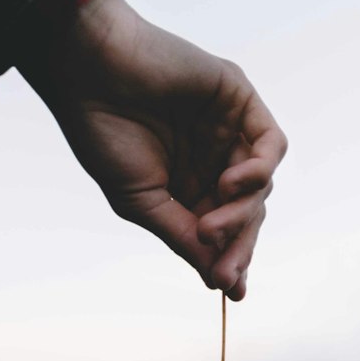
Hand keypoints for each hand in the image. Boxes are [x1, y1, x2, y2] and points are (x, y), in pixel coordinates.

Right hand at [17, 0, 286, 300]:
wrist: (89, 71)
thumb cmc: (104, 134)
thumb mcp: (144, 204)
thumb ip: (184, 238)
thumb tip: (219, 282)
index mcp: (189, 187)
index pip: (225, 232)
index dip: (232, 260)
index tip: (231, 290)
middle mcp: (213, 160)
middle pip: (249, 215)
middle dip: (239, 246)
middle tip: (225, 272)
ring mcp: (229, 131)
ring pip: (261, 188)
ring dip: (241, 215)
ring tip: (209, 225)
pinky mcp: (240, 100)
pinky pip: (270, 146)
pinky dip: (257, 172)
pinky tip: (229, 185)